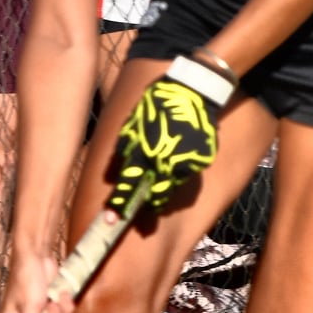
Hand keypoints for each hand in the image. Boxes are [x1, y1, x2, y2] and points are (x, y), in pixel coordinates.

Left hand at [107, 53, 234, 215]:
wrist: (191, 91)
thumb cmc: (156, 106)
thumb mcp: (132, 125)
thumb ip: (123, 150)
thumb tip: (113, 174)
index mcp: (143, 152)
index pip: (128, 185)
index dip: (119, 205)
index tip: (111, 221)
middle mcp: (164, 161)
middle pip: (154, 195)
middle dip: (148, 206)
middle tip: (145, 217)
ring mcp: (185, 162)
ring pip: (172, 188)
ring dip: (165, 190)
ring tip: (162, 183)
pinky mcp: (201, 160)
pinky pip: (187, 176)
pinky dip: (181, 174)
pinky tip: (179, 161)